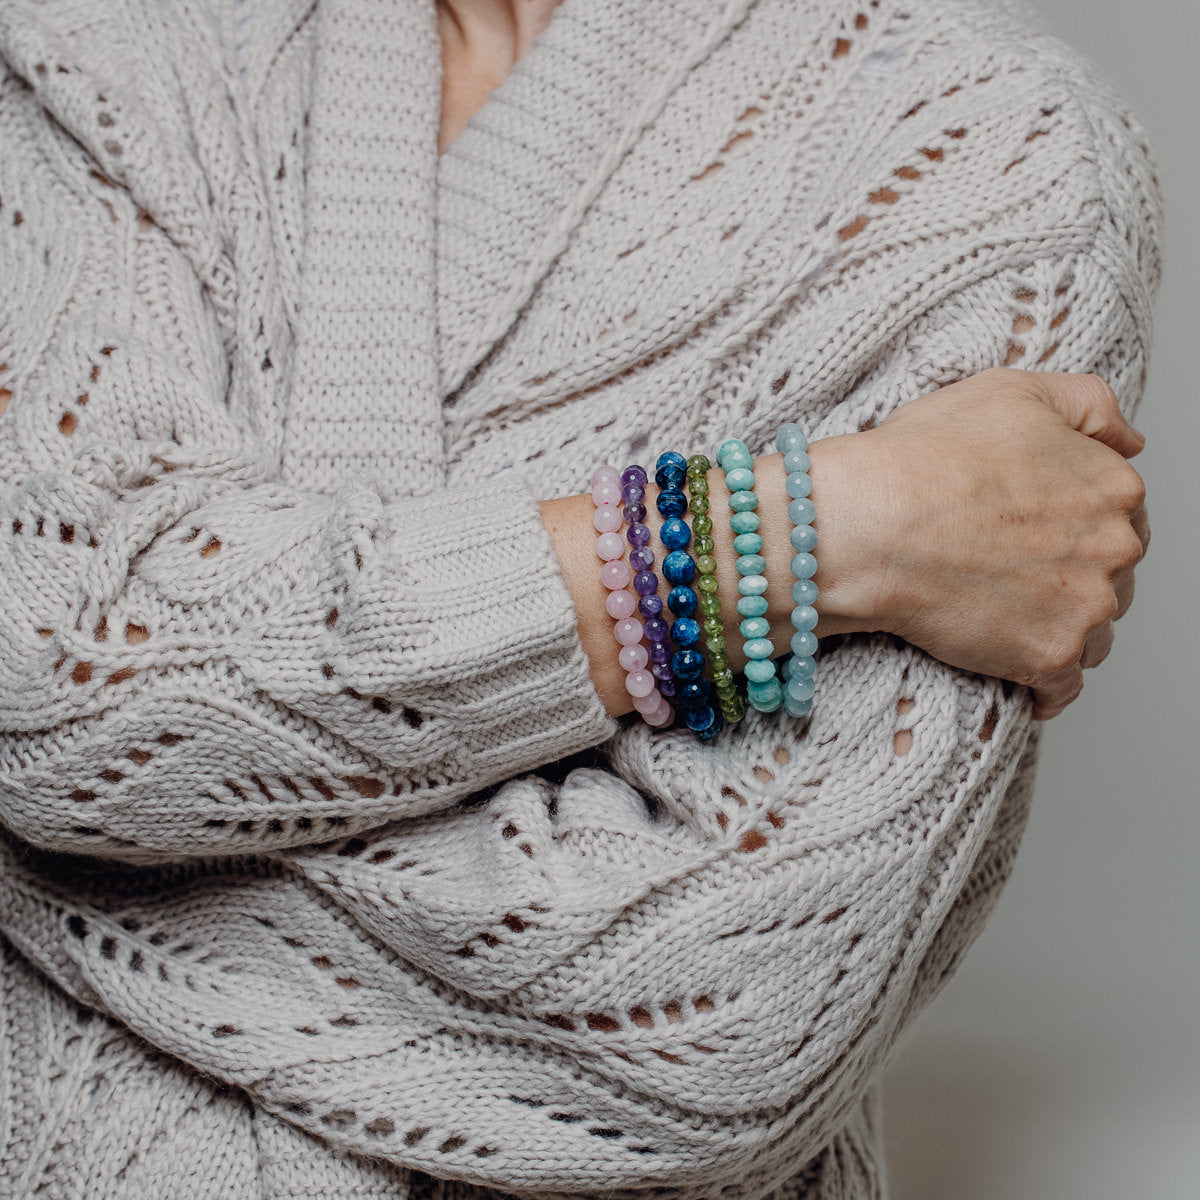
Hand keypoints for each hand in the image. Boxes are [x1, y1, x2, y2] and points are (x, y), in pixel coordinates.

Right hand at [830, 369, 1148, 718]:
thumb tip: (1130, 440)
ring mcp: (1086, 607)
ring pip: (1095, 633)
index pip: (1122, 517)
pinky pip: (1063, 689)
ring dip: (1061, 630)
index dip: (1075, 526)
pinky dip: (1044, 688)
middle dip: (1074, 580)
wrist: (871, 524)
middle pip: (1113, 577)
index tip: (1035, 536)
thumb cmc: (924, 458)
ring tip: (1005, 621)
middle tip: (1013, 576)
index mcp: (1112, 485)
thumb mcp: (1010, 391)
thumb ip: (1087, 403)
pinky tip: (1016, 675)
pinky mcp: (1050, 657)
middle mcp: (1115, 548)